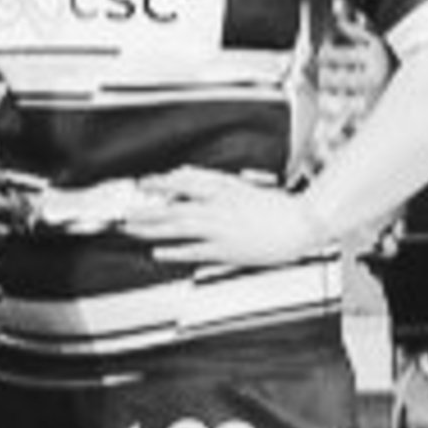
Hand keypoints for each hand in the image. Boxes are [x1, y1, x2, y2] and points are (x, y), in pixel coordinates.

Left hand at [116, 165, 337, 268]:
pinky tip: (158, 253)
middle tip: (125, 211)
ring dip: (152, 228)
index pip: (185, 182)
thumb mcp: (242, 186)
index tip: (142, 184)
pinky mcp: (227, 249)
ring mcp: (221, 228)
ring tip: (131, 229)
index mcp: (225, 188)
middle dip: (147, 209)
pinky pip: (195, 250)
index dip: (160, 184)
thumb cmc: (276, 207)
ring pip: (178, 226)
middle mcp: (219, 206)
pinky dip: (174, 251)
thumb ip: (214, 181)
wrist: (302, 224)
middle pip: (174, 205)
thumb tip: (186, 174)